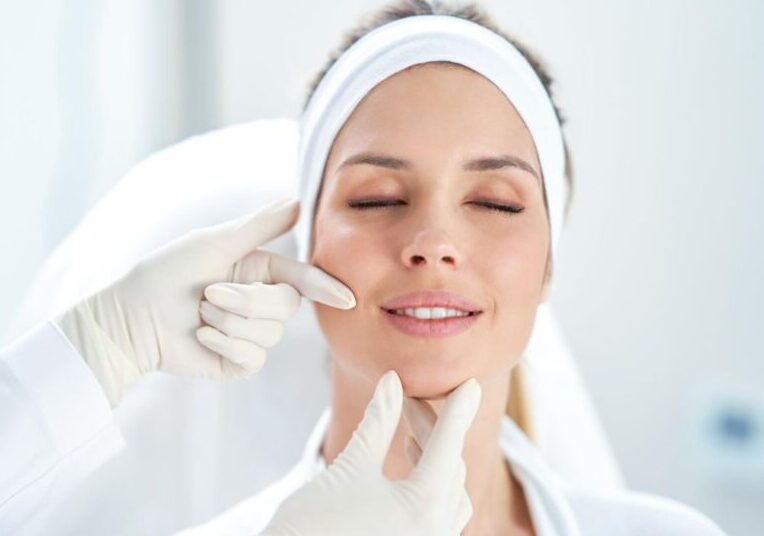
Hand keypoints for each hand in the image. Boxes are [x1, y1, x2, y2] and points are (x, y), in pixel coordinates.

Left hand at [55, 197, 354, 405]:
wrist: (131, 317)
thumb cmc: (167, 272)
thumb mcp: (215, 242)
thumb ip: (260, 225)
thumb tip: (299, 202)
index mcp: (259, 271)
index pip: (302, 279)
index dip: (325, 287)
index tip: (347, 298)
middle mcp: (259, 302)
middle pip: (286, 307)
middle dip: (247, 301)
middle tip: (209, 293)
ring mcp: (250, 335)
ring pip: (270, 334)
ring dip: (229, 323)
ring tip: (199, 315)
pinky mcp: (238, 363)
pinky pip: (254, 358)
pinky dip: (225, 345)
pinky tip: (201, 337)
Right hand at [262, 371, 481, 535]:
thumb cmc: (314, 524)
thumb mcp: (351, 466)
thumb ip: (378, 422)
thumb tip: (392, 381)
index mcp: (424, 507)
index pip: (449, 445)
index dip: (458, 410)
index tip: (471, 383)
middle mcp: (436, 531)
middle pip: (449, 466)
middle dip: (432, 429)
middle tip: (408, 398)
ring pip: (449, 493)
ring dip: (435, 458)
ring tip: (410, 433)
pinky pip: (440, 515)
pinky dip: (431, 485)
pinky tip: (410, 467)